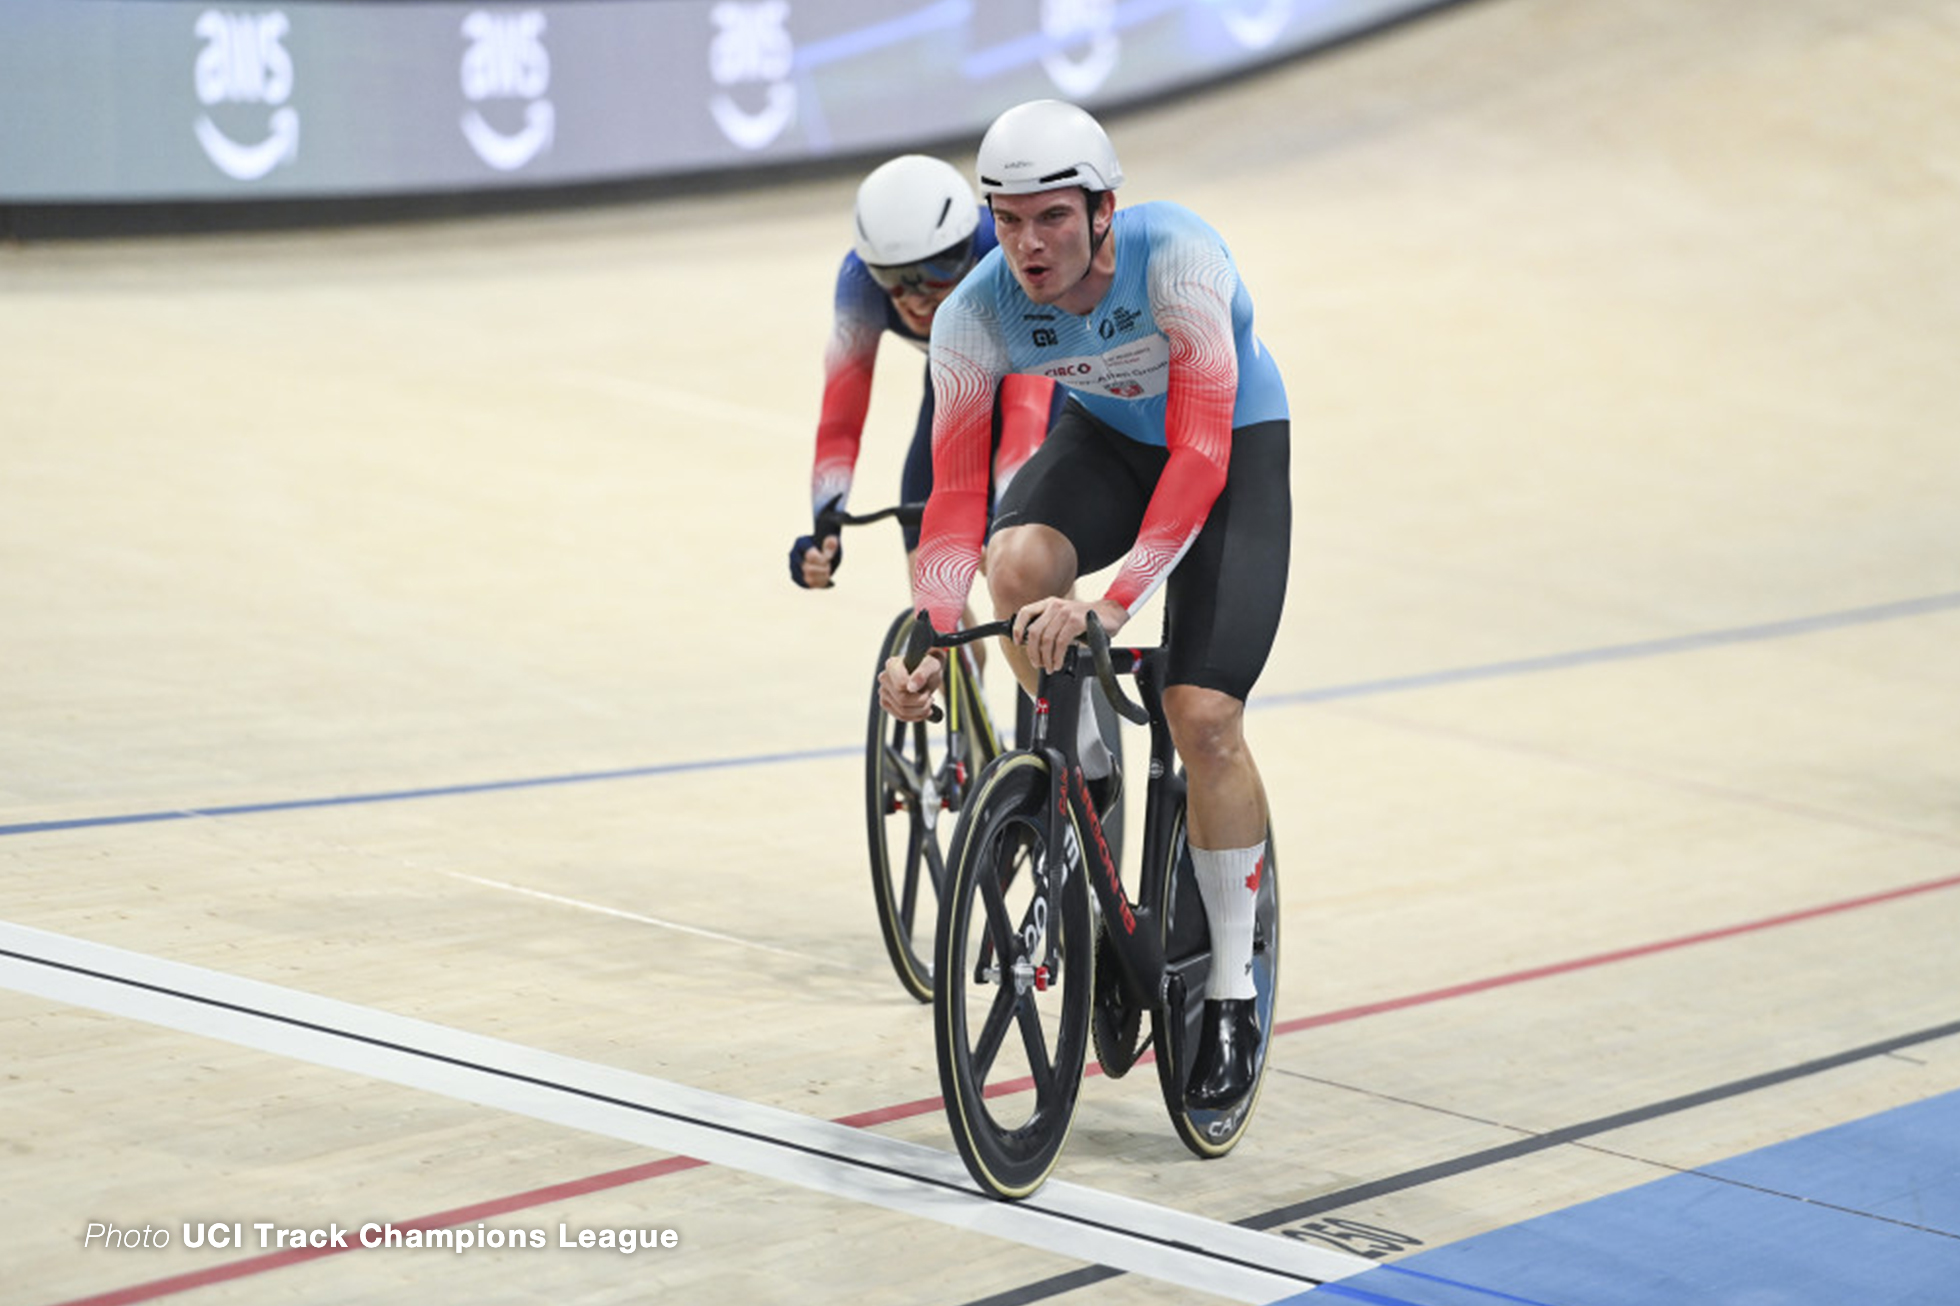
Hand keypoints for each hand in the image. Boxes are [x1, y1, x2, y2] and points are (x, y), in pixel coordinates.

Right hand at [788, 535, 841, 588]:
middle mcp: (793, 554)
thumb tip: (832, 541)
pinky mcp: (795, 577)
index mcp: (801, 542)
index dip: (823, 560)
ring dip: (821, 577)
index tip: (828, 558)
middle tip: (828, 565)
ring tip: (826, 571)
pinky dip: (818, 583)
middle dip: (822, 569)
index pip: (811, 556)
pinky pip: (807, 585)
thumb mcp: (833, 545)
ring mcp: (793, 567)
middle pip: (808, 569)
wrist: (824, 557)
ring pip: (807, 579)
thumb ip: (832, 544)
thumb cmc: (827, 549)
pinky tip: (824, 577)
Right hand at [878, 652, 943, 721]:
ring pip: (902, 711)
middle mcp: (884, 678)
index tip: (926, 689)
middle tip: (929, 696)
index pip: (901, 685)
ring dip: (921, 710)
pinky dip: (916, 716)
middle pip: (902, 700)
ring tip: (928, 702)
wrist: (927, 672)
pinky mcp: (886, 703)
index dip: (916, 692)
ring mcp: (883, 692)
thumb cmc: (929, 666)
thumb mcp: (932, 665)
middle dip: (921, 701)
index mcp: (892, 665)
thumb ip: (923, 672)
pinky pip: (900, 717)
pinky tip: (924, 710)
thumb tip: (912, 686)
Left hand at [1011, 597, 1128, 672]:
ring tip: (1049, 667)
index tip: (1017, 642)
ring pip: (1046, 639)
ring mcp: (1066, 612)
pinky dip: (1057, 657)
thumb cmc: (1088, 619)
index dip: (1017, 628)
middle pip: (1034, 632)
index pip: (1025, 612)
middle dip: (1033, 652)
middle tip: (1037, 664)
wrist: (1111, 613)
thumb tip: (1035, 647)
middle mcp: (1055, 606)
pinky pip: (1060, 643)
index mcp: (1049, 604)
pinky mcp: (1076, 621)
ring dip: (1046, 658)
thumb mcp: (1065, 618)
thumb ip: (1051, 626)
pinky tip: (1058, 663)